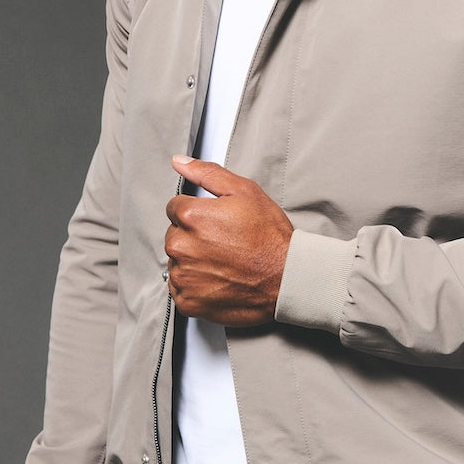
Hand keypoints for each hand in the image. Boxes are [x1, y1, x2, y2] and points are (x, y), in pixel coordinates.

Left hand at [165, 156, 292, 326]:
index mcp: (191, 216)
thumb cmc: (270, 237)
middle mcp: (181, 247)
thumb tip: (179, 163)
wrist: (288, 279)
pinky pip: (181, 288)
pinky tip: (219, 280)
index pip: (175, 208)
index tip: (216, 223)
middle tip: (224, 243)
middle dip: (193, 237)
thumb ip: (207, 174)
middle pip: (174, 235)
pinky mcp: (188, 301)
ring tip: (224, 263)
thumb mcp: (245, 192)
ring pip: (177, 262)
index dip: (197, 213)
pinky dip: (196, 285)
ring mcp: (183, 276)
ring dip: (194, 261)